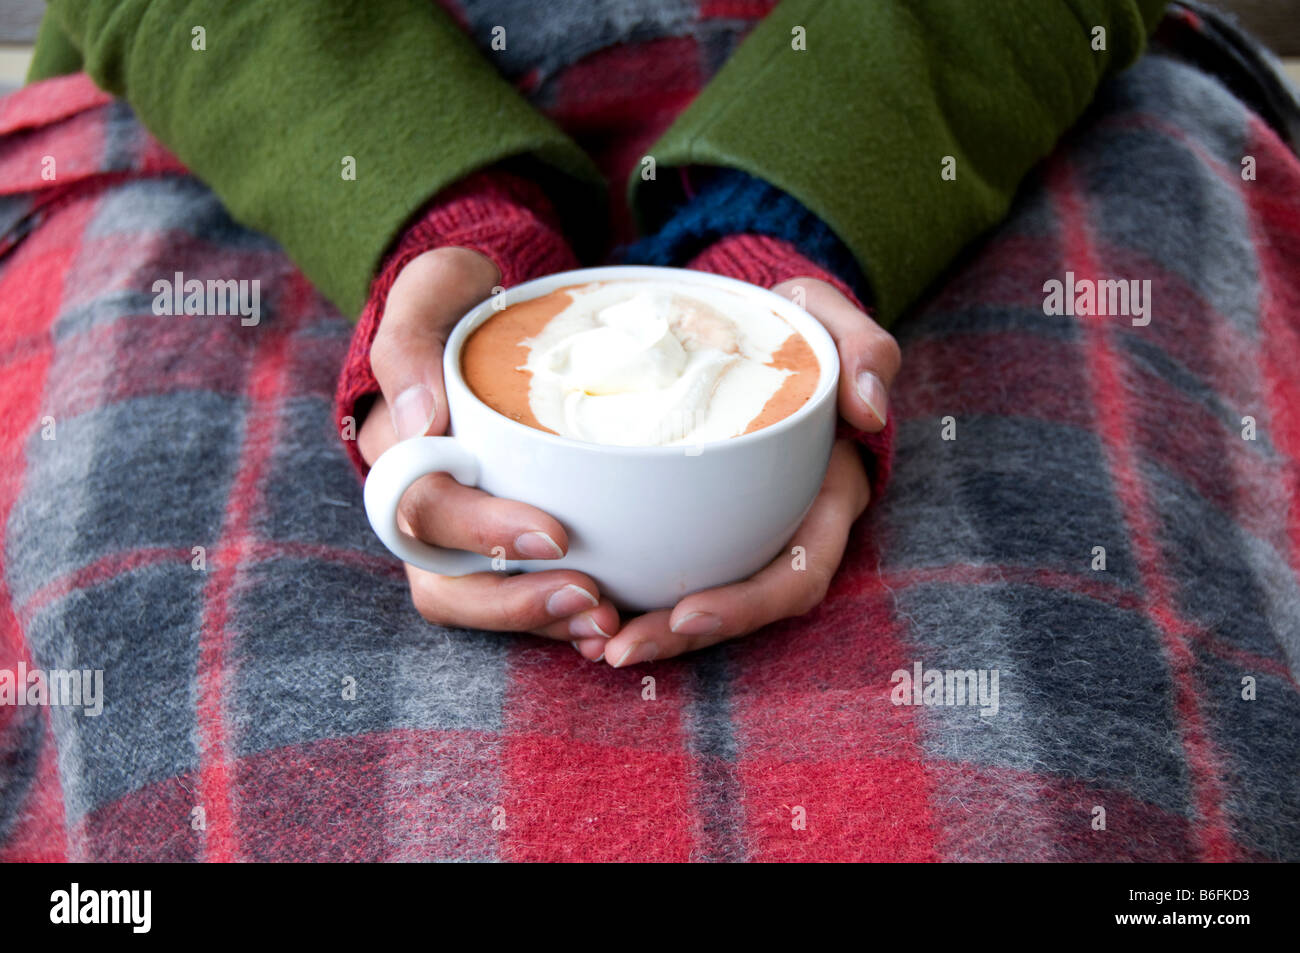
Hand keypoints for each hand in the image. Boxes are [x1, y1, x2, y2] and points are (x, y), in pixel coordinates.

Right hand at [358, 246, 620, 642]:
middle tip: (593, 601)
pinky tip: (616, 620)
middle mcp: (424, 505)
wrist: (503, 314)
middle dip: (517, 602)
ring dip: (542, 622)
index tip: (551, 536)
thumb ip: (411, 342)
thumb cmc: (465, 301)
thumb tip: (421, 421)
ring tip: (607, 625)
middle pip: (447, 582)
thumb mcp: (434, 289)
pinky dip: (562, 616)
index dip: (480, 535)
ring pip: (482, 602)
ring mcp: (464, 532)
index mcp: (400, 453)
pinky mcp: (510, 542)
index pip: (421, 511)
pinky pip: (524, 593)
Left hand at [577, 277, 899, 666]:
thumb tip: (870, 408)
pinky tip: (576, 605)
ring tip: (586, 644)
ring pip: (697, 604)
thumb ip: (864, 348)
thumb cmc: (787, 324)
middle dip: (680, 638)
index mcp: (823, 498)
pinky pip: (665, 572)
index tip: (687, 613)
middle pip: (740, 608)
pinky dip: (626, 591)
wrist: (738, 327)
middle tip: (616, 650)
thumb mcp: (823, 316)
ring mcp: (740, 531)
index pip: (797, 573)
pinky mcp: (694, 523)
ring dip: (647, 632)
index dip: (748, 604)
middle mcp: (783, 529)